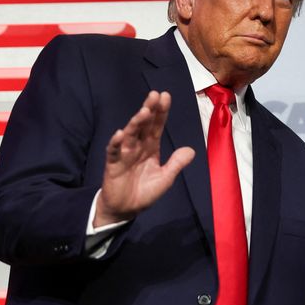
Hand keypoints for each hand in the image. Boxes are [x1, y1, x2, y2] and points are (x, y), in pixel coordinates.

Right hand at [94, 91, 194, 226]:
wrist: (126, 210)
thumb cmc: (144, 192)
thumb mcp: (165, 178)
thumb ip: (176, 164)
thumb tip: (191, 150)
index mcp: (151, 148)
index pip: (157, 126)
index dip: (161, 112)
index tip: (165, 96)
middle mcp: (137, 147)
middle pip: (144, 125)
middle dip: (149, 109)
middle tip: (155, 95)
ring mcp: (125, 154)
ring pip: (130, 134)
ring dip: (136, 123)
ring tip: (144, 112)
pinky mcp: (113, 164)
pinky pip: (114, 152)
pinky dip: (116, 143)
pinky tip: (120, 134)